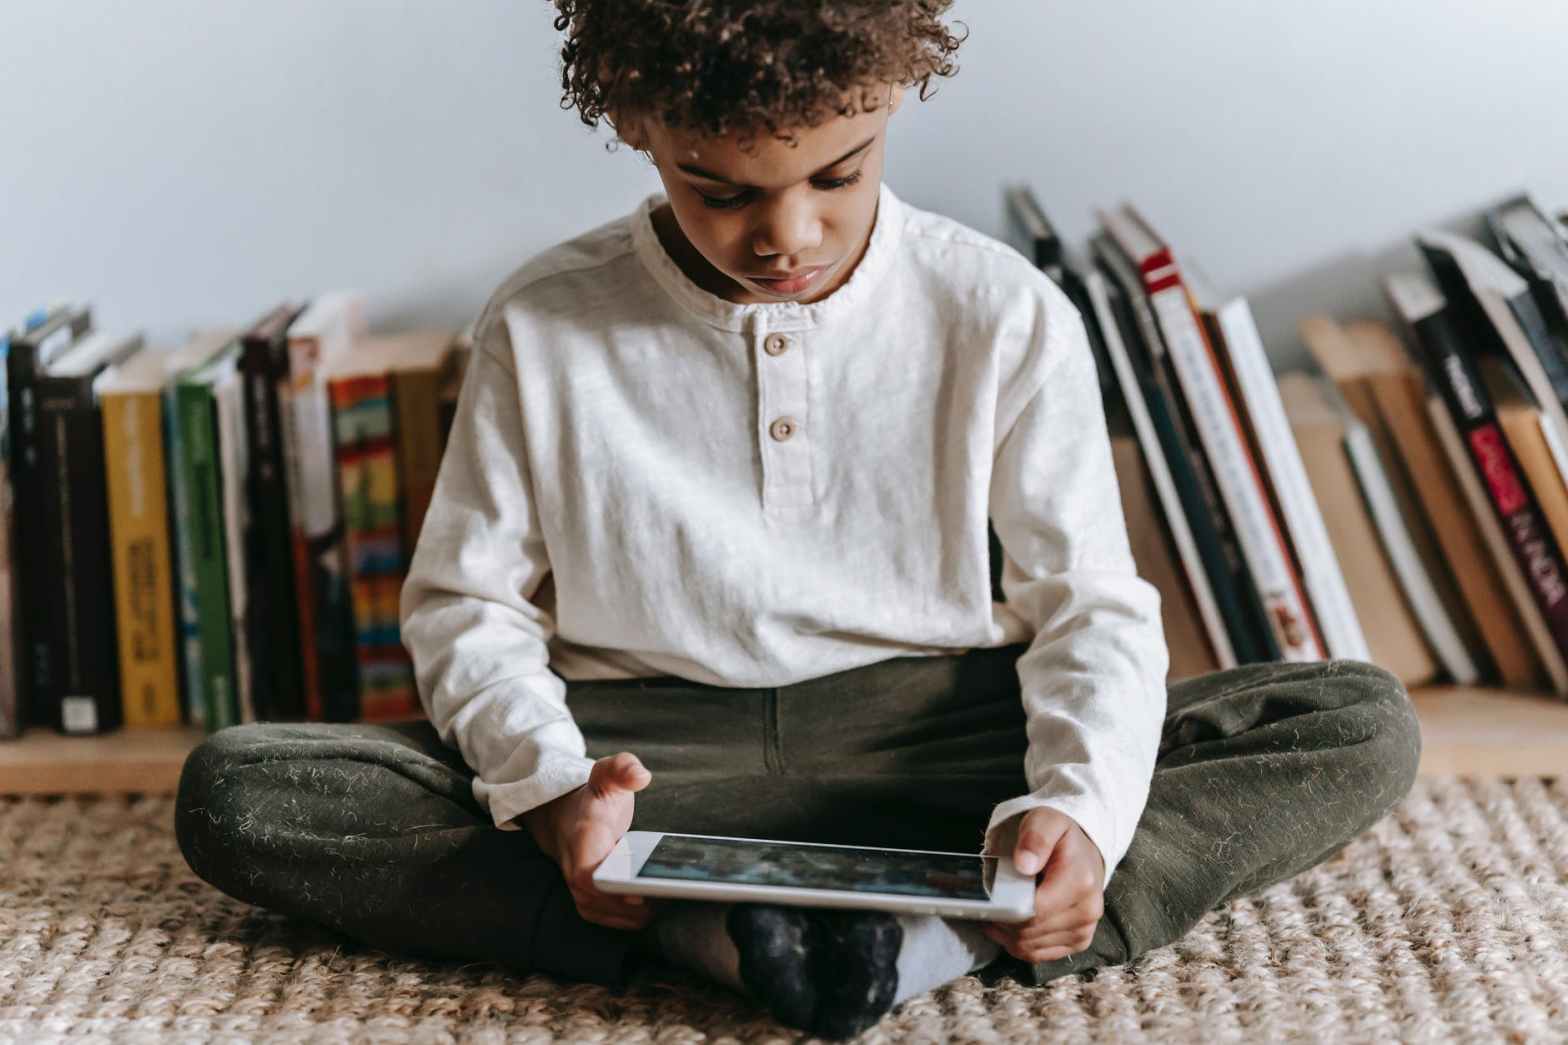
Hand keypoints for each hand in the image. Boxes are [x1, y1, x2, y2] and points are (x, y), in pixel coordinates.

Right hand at [521, 751, 654, 930]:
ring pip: (603, 914)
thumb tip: (641, 776)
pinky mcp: (586, 898)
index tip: (640, 896)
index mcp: (582, 837)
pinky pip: (605, 917)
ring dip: (633, 915)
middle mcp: (574, 866)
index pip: (587, 875)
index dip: (611, 890)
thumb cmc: (594, 798)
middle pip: (599, 902)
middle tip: (667, 898)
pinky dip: (628, 918)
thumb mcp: (608, 774)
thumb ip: (623, 768)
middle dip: (633, 907)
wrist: (566, 816)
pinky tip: (652, 909)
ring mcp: (577, 886)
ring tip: (665, 903)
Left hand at [983, 807, 1105, 963]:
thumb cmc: (1061, 837)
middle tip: (990, 902)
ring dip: (1007, 934)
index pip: (1034, 911)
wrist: (1084, 851)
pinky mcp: (1078, 942)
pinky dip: (1018, 944)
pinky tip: (1009, 925)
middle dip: (1004, 919)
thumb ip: (1035, 838)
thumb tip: (1024, 864)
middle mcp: (1088, 910)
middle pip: (1029, 931)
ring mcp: (1084, 930)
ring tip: (999, 911)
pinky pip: (1038, 955)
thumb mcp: (1046, 821)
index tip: (991, 895)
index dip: (1006, 907)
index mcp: (1080, 882)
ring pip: (1030, 947)